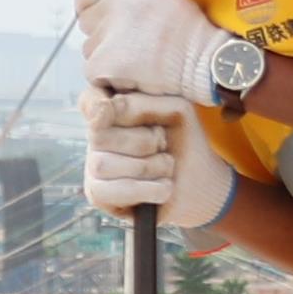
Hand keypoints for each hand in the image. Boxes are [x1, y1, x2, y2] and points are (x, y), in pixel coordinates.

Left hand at [75, 0, 221, 101]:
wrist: (206, 62)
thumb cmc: (187, 26)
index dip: (91, 0)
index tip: (102, 11)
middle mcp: (116, 5)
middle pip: (86, 18)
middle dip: (101, 28)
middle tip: (130, 38)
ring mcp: (109, 35)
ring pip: (89, 45)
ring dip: (106, 52)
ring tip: (138, 54)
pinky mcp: (105, 63)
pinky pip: (92, 69)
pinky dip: (107, 74)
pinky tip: (133, 70)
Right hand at [80, 80, 231, 224]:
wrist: (203, 186)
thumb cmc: (186, 144)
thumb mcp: (174, 110)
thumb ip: (140, 101)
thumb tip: (105, 106)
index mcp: (112, 108)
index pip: (89, 99)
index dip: (95, 104)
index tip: (108, 107)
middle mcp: (96, 135)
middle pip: (98, 134)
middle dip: (143, 142)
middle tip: (165, 145)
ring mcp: (93, 165)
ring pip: (103, 164)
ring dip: (149, 167)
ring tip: (167, 168)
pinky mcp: (97, 194)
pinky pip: (111, 191)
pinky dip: (148, 190)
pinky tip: (163, 187)